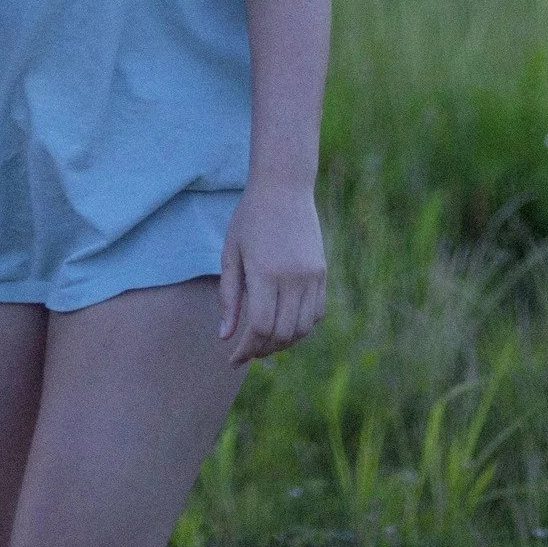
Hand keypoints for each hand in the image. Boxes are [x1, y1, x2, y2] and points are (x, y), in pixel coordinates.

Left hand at [218, 183, 325, 364]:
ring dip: (283, 342)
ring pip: (302, 328)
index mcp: (265, 272)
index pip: (260, 328)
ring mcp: (312, 276)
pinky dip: (301, 327)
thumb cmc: (249, 218)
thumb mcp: (231, 254)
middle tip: (246, 352)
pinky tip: (284, 325)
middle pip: (282, 334)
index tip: (232, 359)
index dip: (246, 349)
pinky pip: (317, 313)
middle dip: (262, 350)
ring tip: (264, 342)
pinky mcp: (322, 272)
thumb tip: (225, 336)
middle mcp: (293, 278)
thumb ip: (229, 297)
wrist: (284, 187)